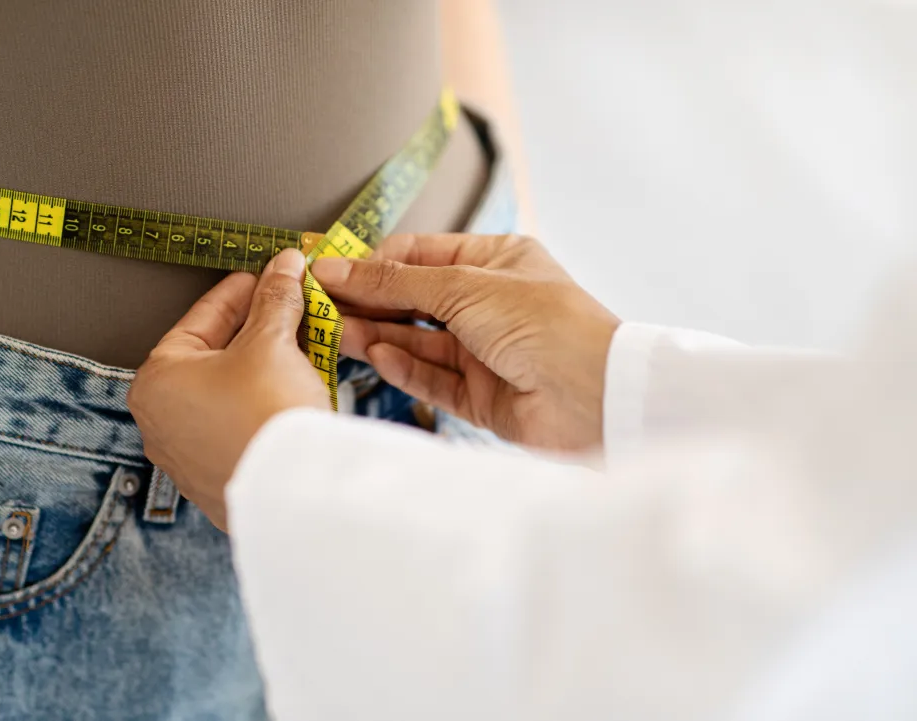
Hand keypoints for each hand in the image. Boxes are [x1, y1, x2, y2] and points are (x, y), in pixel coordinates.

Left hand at [129, 249, 329, 530]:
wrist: (296, 492)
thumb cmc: (265, 415)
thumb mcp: (272, 342)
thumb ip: (275, 299)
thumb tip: (284, 267)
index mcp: (156, 382)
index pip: (199, 320)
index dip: (238, 293)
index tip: (262, 278)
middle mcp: (160, 423)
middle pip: (212, 359)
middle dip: (254, 331)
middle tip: (286, 308)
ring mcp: (187, 458)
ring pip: (227, 396)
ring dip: (262, 368)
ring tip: (298, 347)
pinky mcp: (219, 481)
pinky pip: (238, 429)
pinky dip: (262, 406)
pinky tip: (293, 392)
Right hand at [311, 234, 618, 450]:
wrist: (597, 397)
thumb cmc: (547, 325)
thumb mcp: (464, 288)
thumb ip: (395, 282)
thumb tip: (335, 267)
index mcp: (497, 262)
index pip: (421, 255)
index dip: (374, 263)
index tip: (329, 273)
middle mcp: (491, 304)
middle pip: (415, 300)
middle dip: (370, 303)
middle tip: (322, 308)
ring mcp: (486, 352)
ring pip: (419, 342)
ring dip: (379, 336)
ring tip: (337, 335)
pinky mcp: (483, 397)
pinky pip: (433, 380)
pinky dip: (405, 369)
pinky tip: (378, 358)